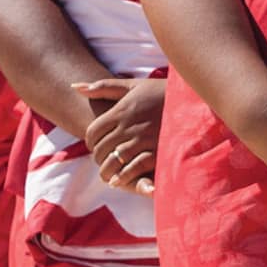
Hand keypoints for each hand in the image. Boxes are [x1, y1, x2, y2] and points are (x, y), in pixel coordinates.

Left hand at [74, 76, 165, 193]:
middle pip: (101, 147)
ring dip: (107, 170)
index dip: (89, 141)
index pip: (93, 131)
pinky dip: (123, 176)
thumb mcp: (132, 85)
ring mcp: (144, 139)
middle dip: (97, 157)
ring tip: (106, 174)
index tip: (93, 145)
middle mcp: (129, 125)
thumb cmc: (159, 92)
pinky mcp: (158, 150)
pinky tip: (118, 181)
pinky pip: (134, 167)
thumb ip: (103, 87)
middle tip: (100, 161)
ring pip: (115, 160)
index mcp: (121, 110)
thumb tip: (75, 87)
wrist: (190, 99)